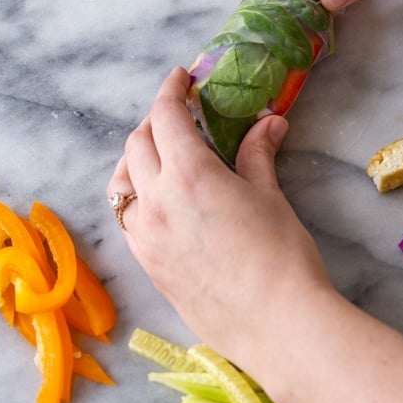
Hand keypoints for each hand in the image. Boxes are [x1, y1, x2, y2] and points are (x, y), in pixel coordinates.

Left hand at [107, 67, 330, 370]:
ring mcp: (146, 236)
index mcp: (188, 174)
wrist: (277, 324)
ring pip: (122, 183)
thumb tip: (268, 123)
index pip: (165, 116)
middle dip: (154, 122)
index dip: (171, 89)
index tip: (181, 78)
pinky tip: (162, 203)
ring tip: (162, 158)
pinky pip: (128, 219)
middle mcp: (157, 201)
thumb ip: (257, 154)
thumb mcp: (270, 196)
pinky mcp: (147, 265)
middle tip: (178, 117)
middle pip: (137, 144)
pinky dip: (137, 198)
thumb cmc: (281, 255)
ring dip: (137, 160)